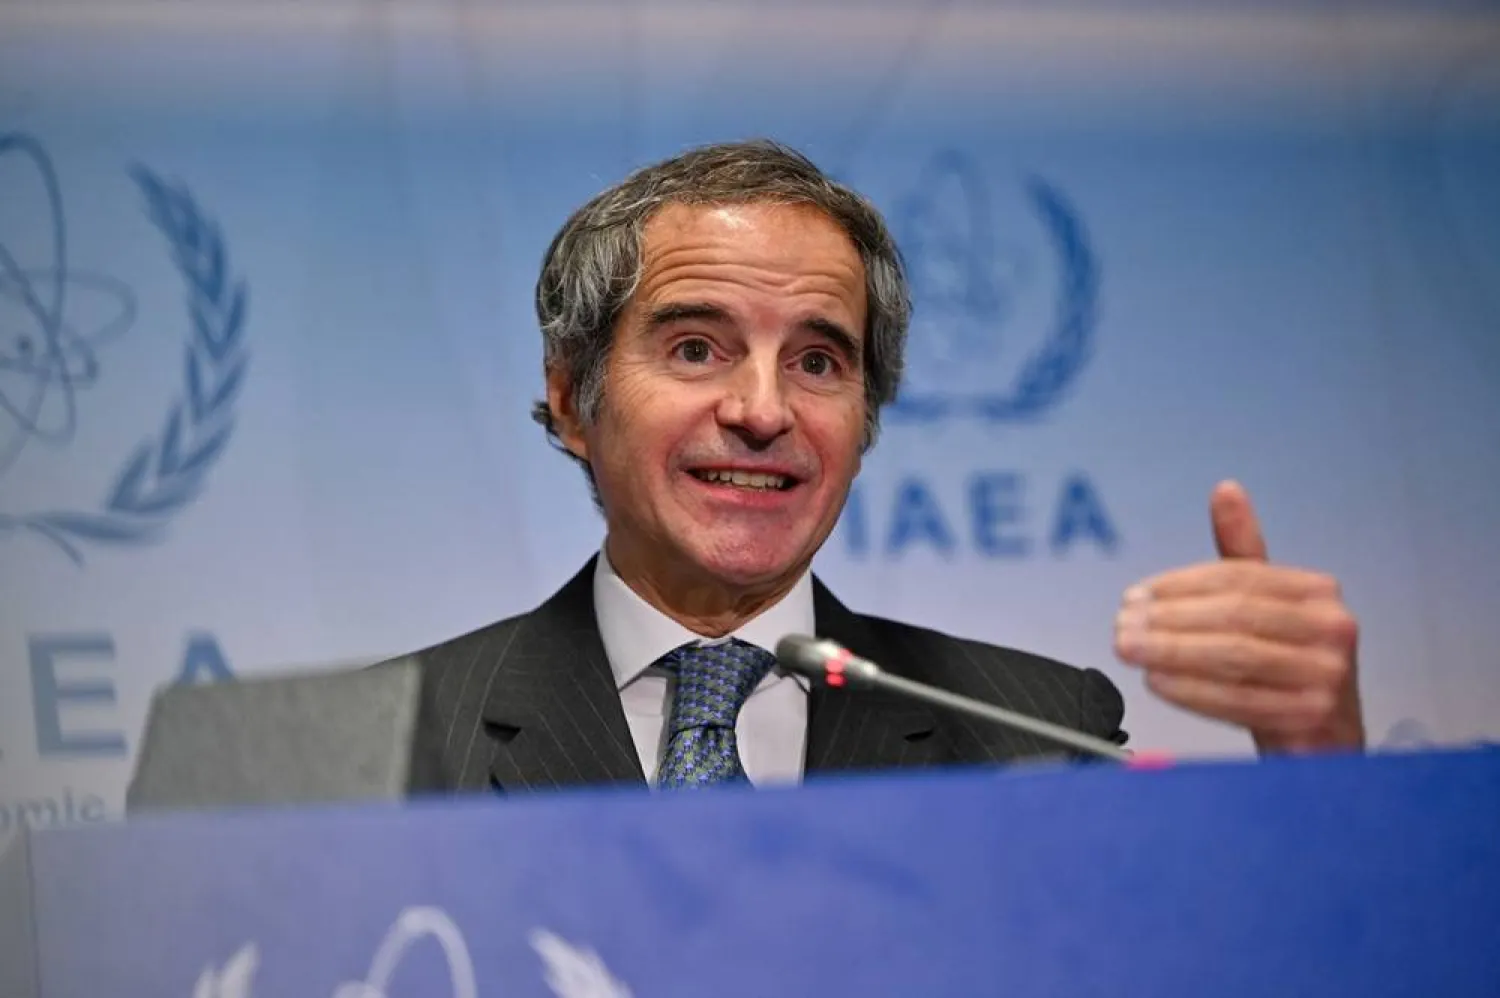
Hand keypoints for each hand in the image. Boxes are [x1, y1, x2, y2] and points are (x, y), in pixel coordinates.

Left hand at [1113, 481, 1364, 753]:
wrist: (1322, 739)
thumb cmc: (1284, 666)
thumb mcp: (1265, 604)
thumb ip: (1243, 552)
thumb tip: (1225, 489)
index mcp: (1318, 591)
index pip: (1237, 578)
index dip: (1179, 585)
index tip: (1134, 596)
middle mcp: (1333, 628)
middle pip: (1234, 616)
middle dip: (1169, 621)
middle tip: (1121, 625)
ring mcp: (1328, 674)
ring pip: (1234, 656)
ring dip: (1171, 652)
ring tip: (1130, 650)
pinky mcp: (1312, 716)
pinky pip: (1239, 699)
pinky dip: (1191, 690)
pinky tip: (1157, 682)